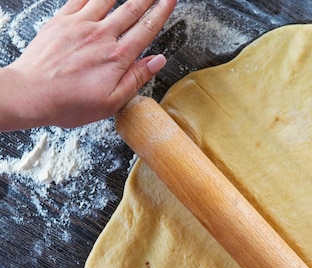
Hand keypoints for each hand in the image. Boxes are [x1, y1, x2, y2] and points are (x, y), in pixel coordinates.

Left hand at [0, 0, 176, 129]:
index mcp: (117, 57)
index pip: (147, 28)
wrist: (30, 94)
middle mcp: (101, 36)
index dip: (162, 12)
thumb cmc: (68, 103)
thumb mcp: (111, 102)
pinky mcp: (61, 20)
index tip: (170, 1)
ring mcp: (80, 25)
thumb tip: (157, 61)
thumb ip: (136, 78)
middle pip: (131, 9)